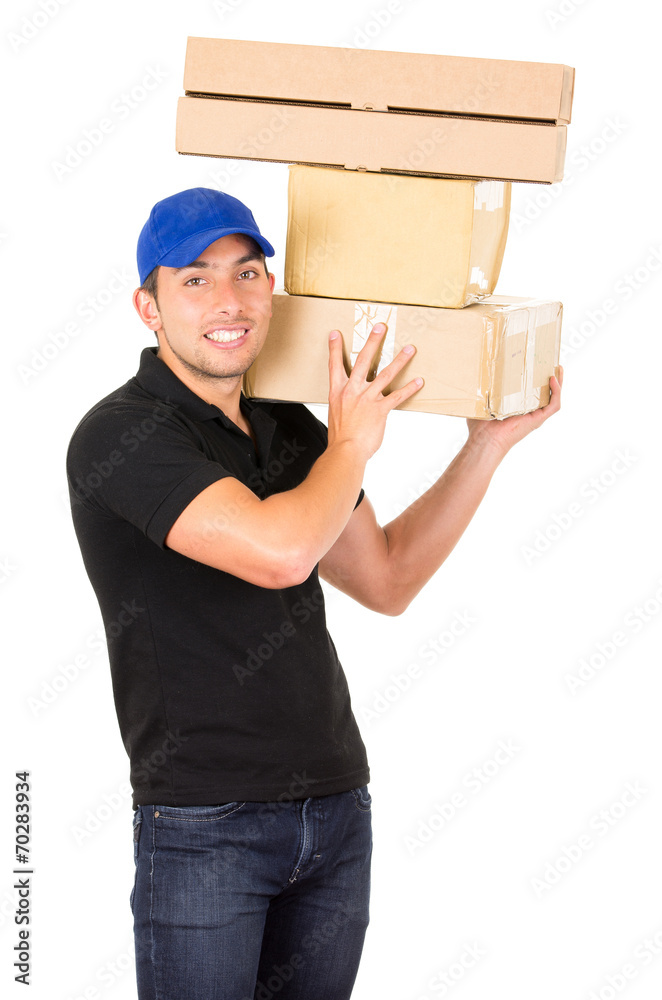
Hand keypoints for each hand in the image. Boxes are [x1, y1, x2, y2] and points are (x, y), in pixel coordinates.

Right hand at [327, 322, 422, 458]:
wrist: (345, 451)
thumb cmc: (340, 437)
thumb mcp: (336, 415)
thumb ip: (345, 404)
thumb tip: (353, 404)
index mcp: (337, 392)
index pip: (334, 365)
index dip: (335, 348)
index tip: (336, 333)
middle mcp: (352, 391)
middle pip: (363, 360)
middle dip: (373, 342)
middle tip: (380, 327)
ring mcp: (367, 398)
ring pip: (385, 374)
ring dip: (399, 360)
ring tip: (410, 349)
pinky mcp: (380, 409)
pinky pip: (397, 396)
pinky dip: (409, 388)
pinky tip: (419, 381)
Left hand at [466, 366, 563, 458]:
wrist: (485, 439)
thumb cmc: (480, 427)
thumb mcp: (481, 402)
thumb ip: (479, 391)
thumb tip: (471, 375)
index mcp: (517, 406)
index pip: (530, 390)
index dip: (536, 378)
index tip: (537, 363)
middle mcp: (529, 410)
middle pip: (546, 392)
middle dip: (551, 377)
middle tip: (552, 362)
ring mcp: (535, 415)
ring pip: (553, 397)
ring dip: (559, 382)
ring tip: (559, 368)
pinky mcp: (538, 419)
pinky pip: (554, 405)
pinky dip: (556, 392)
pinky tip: (553, 379)